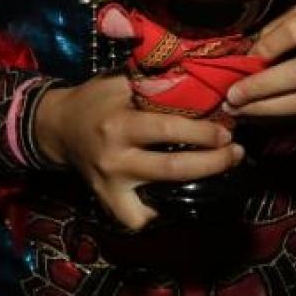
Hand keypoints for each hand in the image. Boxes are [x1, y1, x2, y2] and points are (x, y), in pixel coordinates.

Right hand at [34, 74, 243, 230]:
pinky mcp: (107, 201)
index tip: (227, 132)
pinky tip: (174, 199)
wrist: (59, 127)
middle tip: (237, 154)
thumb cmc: (96, 99)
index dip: (203, 134)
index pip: (169, 130)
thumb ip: (153, 82)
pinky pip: (137, 219)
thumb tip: (197, 76)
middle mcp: (116, 158)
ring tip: (218, 177)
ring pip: (159, 200)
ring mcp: (111, 185)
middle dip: (212, 163)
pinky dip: (157, 214)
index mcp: (120, 124)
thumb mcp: (119, 81)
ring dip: (195, 190)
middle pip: (173, 169)